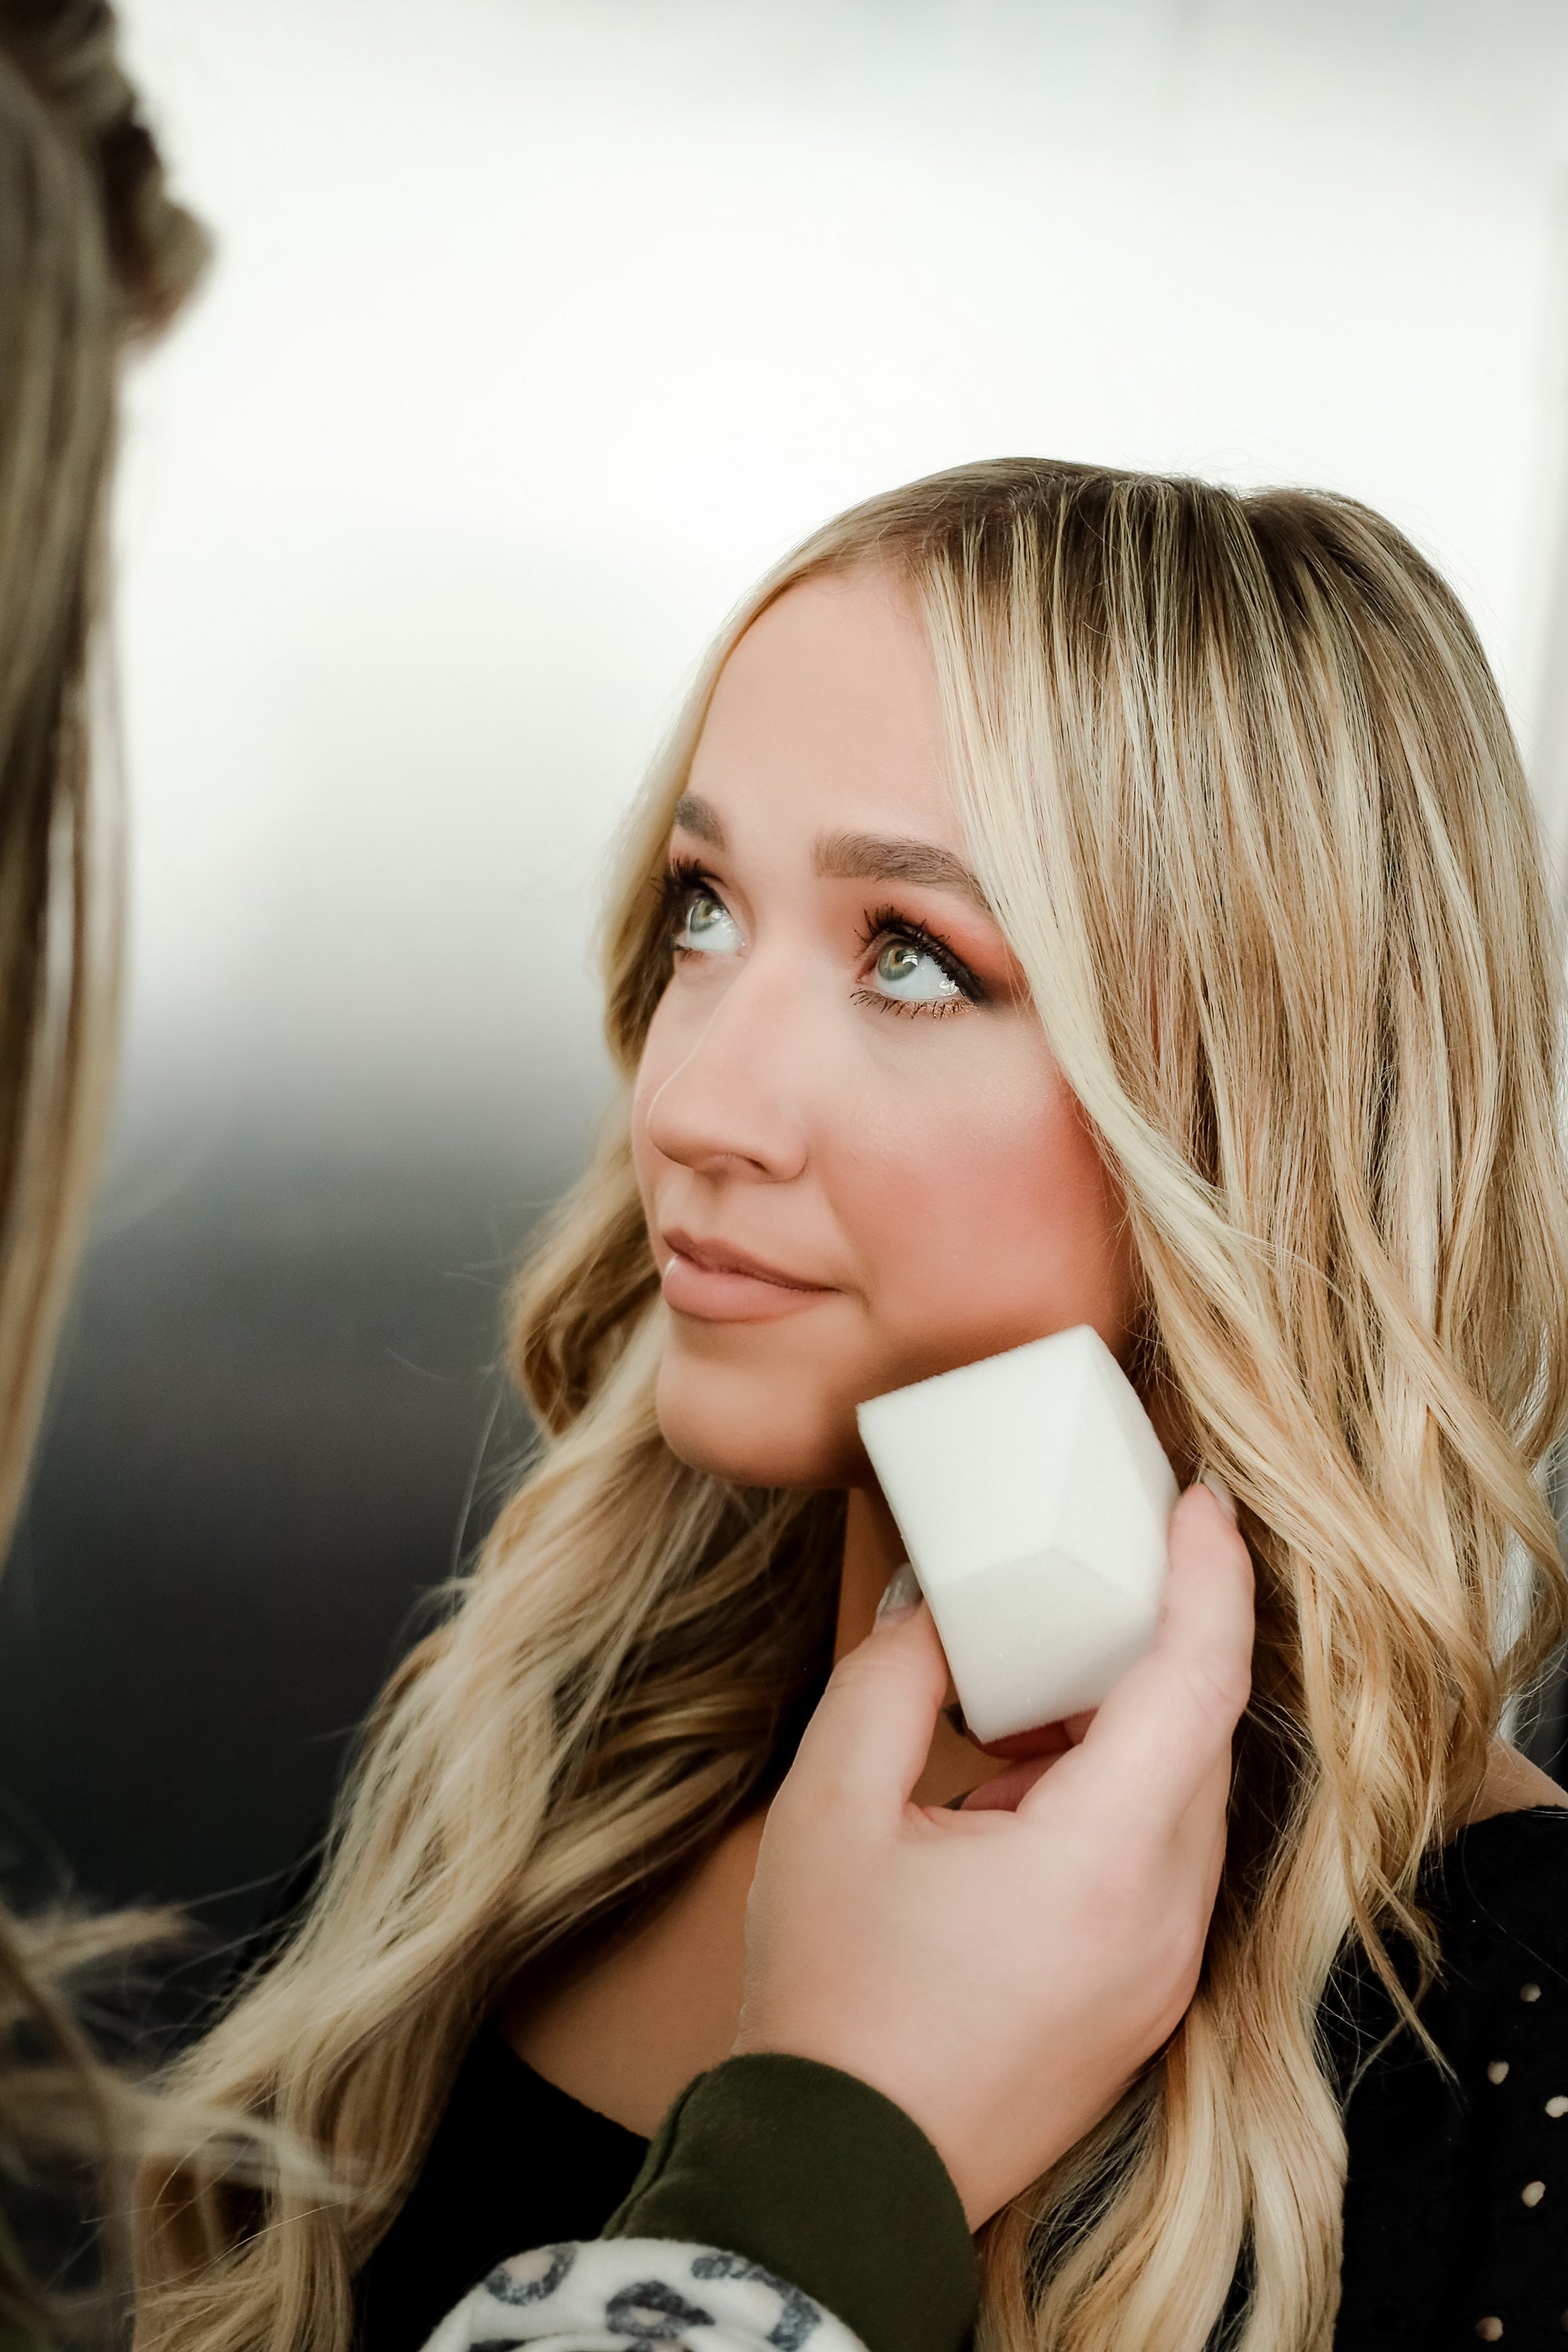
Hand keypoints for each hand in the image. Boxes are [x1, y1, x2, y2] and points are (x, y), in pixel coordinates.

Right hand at [730, 1483, 1253, 2228]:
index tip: (1198, 1501)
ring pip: (1184, 1798)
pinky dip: (1113, 1796)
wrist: (838, 2176)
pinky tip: (1017, 1787)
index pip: (1199, 1682)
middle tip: (1088, 1569)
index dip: (1211, 1576)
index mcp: (1102, 1863)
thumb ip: (892, 1675)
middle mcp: (1164, 1920)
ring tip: (1021, 1692)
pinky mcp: (1144, 2000)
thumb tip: (938, 1606)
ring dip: (1125, 1724)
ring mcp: (1164, 1970)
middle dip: (1155, 1639)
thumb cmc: (830, 2000)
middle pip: (1200, 1735)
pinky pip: (1160, 1860)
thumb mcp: (830, 1804)